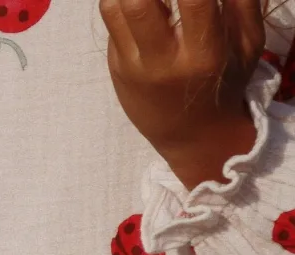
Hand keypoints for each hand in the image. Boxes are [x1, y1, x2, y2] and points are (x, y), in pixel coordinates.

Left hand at [100, 0, 263, 187]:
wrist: (192, 137)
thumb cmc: (226, 81)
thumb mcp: (248, 45)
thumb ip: (243, 2)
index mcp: (204, 54)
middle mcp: (163, 61)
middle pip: (138, 2)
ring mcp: (133, 65)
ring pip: (115, 6)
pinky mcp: (116, 66)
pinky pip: (111, 18)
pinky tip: (143, 2)